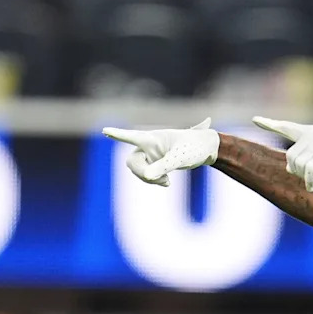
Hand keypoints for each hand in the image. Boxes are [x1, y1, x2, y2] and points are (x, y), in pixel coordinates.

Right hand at [103, 119, 219, 186]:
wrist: (207, 149)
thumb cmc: (194, 147)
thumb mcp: (180, 158)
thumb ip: (163, 166)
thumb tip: (148, 176)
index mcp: (153, 138)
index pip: (131, 136)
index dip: (117, 135)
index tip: (105, 130)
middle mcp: (149, 145)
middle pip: (131, 162)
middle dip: (142, 173)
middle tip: (160, 180)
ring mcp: (152, 154)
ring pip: (137, 170)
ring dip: (149, 179)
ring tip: (167, 182)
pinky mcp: (157, 162)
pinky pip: (146, 174)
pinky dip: (153, 180)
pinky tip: (167, 183)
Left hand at [253, 116, 312, 191]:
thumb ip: (307, 157)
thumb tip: (288, 169)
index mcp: (311, 132)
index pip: (287, 127)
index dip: (270, 124)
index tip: (255, 119)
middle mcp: (311, 135)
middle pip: (290, 157)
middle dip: (295, 171)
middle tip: (310, 178)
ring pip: (296, 165)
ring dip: (303, 177)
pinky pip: (309, 170)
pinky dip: (309, 181)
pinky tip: (312, 188)